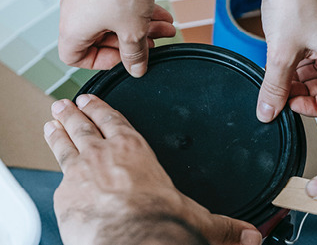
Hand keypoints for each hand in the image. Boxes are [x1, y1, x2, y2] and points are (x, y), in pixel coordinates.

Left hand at [45, 95, 261, 244]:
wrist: (133, 244)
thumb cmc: (161, 224)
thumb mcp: (198, 220)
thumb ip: (224, 227)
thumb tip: (250, 238)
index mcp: (135, 150)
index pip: (115, 120)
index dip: (101, 108)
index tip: (91, 99)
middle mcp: (105, 155)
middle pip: (85, 126)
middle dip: (74, 113)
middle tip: (66, 103)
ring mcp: (81, 174)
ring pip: (66, 144)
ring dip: (59, 130)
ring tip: (53, 121)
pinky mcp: (65, 197)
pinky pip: (58, 176)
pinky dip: (54, 163)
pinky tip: (54, 166)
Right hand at [58, 0, 175, 76]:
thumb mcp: (133, 29)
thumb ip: (135, 53)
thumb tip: (136, 70)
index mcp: (75, 30)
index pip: (75, 58)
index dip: (102, 62)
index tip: (126, 58)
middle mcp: (78, 13)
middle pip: (104, 39)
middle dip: (134, 42)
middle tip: (156, 43)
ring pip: (117, 21)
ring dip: (144, 26)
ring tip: (168, 28)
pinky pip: (122, 4)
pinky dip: (141, 11)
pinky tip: (164, 13)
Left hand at [256, 0, 316, 121]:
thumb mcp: (280, 52)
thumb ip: (275, 87)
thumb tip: (269, 112)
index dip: (311, 108)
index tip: (288, 103)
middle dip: (303, 90)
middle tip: (279, 86)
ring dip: (301, 75)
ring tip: (278, 66)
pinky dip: (304, 59)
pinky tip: (285, 50)